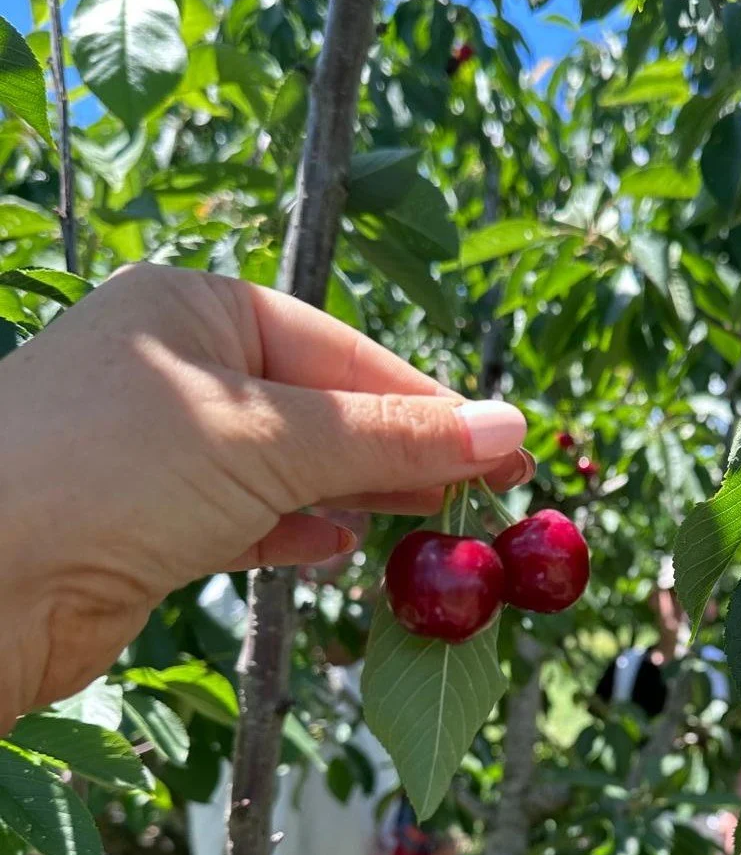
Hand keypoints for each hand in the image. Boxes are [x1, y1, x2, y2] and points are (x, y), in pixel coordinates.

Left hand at [0, 265, 531, 732]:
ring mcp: (158, 449)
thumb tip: (510, 427)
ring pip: (286, 467)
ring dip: (359, 494)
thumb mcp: (270, 440)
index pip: (340, 349)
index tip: (505, 445)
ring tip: (436, 521)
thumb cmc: (115, 471)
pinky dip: (298, 530)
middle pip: (318, 407)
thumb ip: (390, 438)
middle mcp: (175, 369)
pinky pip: (246, 517)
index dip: (428, 402)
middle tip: (489, 493)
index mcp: (194, 309)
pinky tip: (342, 545)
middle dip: (402, 451)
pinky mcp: (148, 524)